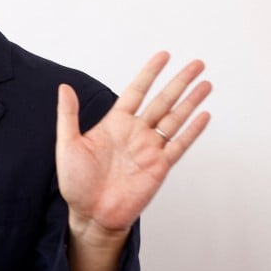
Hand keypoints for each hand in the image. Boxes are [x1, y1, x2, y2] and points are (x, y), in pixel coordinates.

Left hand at [55, 52, 210, 270]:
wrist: (91, 215)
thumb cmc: (76, 183)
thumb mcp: (67, 145)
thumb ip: (68, 115)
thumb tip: (64, 87)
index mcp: (114, 124)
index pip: (136, 91)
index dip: (149, 73)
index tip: (163, 56)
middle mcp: (135, 133)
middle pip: (162, 100)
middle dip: (179, 81)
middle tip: (196, 63)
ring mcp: (149, 149)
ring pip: (175, 119)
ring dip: (191, 101)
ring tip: (206, 83)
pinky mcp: (159, 167)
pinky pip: (179, 145)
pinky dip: (192, 131)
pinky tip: (204, 115)